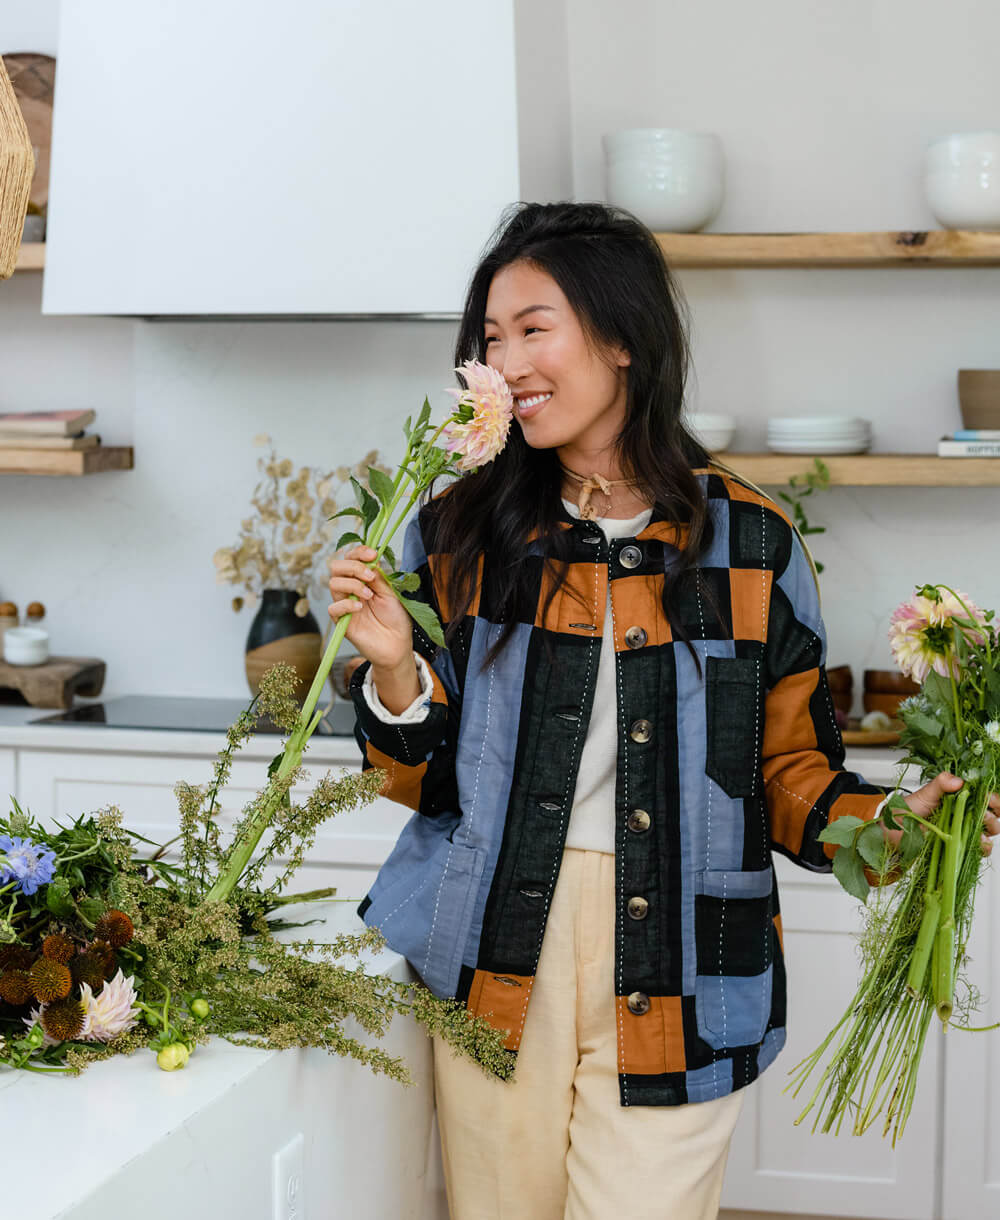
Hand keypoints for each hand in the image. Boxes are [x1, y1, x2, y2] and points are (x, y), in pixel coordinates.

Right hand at [328, 546, 413, 671]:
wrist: (397, 645)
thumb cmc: (396, 619)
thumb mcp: (391, 593)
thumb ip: (378, 577)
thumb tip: (370, 560)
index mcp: (362, 579)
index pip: (351, 558)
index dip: (358, 552)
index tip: (372, 554)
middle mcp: (350, 589)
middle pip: (336, 567)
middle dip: (353, 566)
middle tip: (370, 576)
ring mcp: (344, 604)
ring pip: (333, 584)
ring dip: (352, 585)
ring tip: (369, 595)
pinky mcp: (341, 621)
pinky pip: (333, 608)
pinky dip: (347, 604)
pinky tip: (360, 608)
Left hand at [883, 772, 999, 856]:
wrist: (891, 834)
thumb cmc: (905, 811)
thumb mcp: (923, 794)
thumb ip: (940, 784)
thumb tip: (959, 781)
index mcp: (958, 797)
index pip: (983, 796)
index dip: (991, 799)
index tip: (990, 801)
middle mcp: (963, 812)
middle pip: (991, 814)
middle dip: (991, 816)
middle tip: (982, 817)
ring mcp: (961, 830)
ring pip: (987, 831)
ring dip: (988, 832)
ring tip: (980, 832)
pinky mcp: (958, 845)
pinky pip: (977, 848)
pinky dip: (982, 847)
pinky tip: (978, 846)